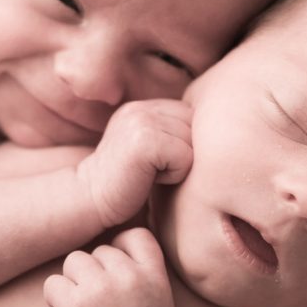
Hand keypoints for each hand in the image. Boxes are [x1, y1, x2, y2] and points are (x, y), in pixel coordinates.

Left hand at [43, 227, 175, 306]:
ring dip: (74, 281)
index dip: (121, 246)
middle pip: (100, 249)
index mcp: (155, 276)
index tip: (114, 267)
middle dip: (95, 272)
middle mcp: (130, 278)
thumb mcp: (162, 302)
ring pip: (74, 261)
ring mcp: (101, 290)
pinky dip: (55, 299)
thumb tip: (124, 239)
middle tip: (98, 301)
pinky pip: (53, 282)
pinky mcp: (75, 306)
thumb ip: (148, 271)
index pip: (135, 235)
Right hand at [77, 100, 191, 227]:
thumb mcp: (149, 149)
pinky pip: (185, 157)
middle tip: (155, 170)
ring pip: (193, 143)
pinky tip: (149, 179)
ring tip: (151, 174)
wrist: (91, 200)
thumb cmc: (127, 184)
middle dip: (186, 153)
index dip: (185, 144)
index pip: (193, 116)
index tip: (157, 162)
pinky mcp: (145, 139)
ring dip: (180, 165)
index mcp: (144, 106)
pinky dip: (174, 174)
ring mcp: (142, 120)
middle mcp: (142, 107)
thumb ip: (171, 132)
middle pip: (198, 127)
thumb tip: (214, 128)